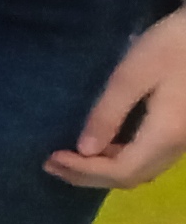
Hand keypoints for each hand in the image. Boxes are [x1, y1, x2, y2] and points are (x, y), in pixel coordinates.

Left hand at [49, 11, 185, 189]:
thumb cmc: (172, 46)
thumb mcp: (132, 75)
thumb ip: (108, 113)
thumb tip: (84, 149)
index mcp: (165, 135)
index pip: (121, 170)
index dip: (84, 171)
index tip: (52, 158)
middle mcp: (178, 146)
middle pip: (132, 177)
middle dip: (89, 176)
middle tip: (51, 164)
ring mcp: (184, 140)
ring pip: (143, 170)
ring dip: (105, 170)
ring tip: (69, 159)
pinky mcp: (183, 129)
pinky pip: (151, 158)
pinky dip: (122, 160)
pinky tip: (101, 146)